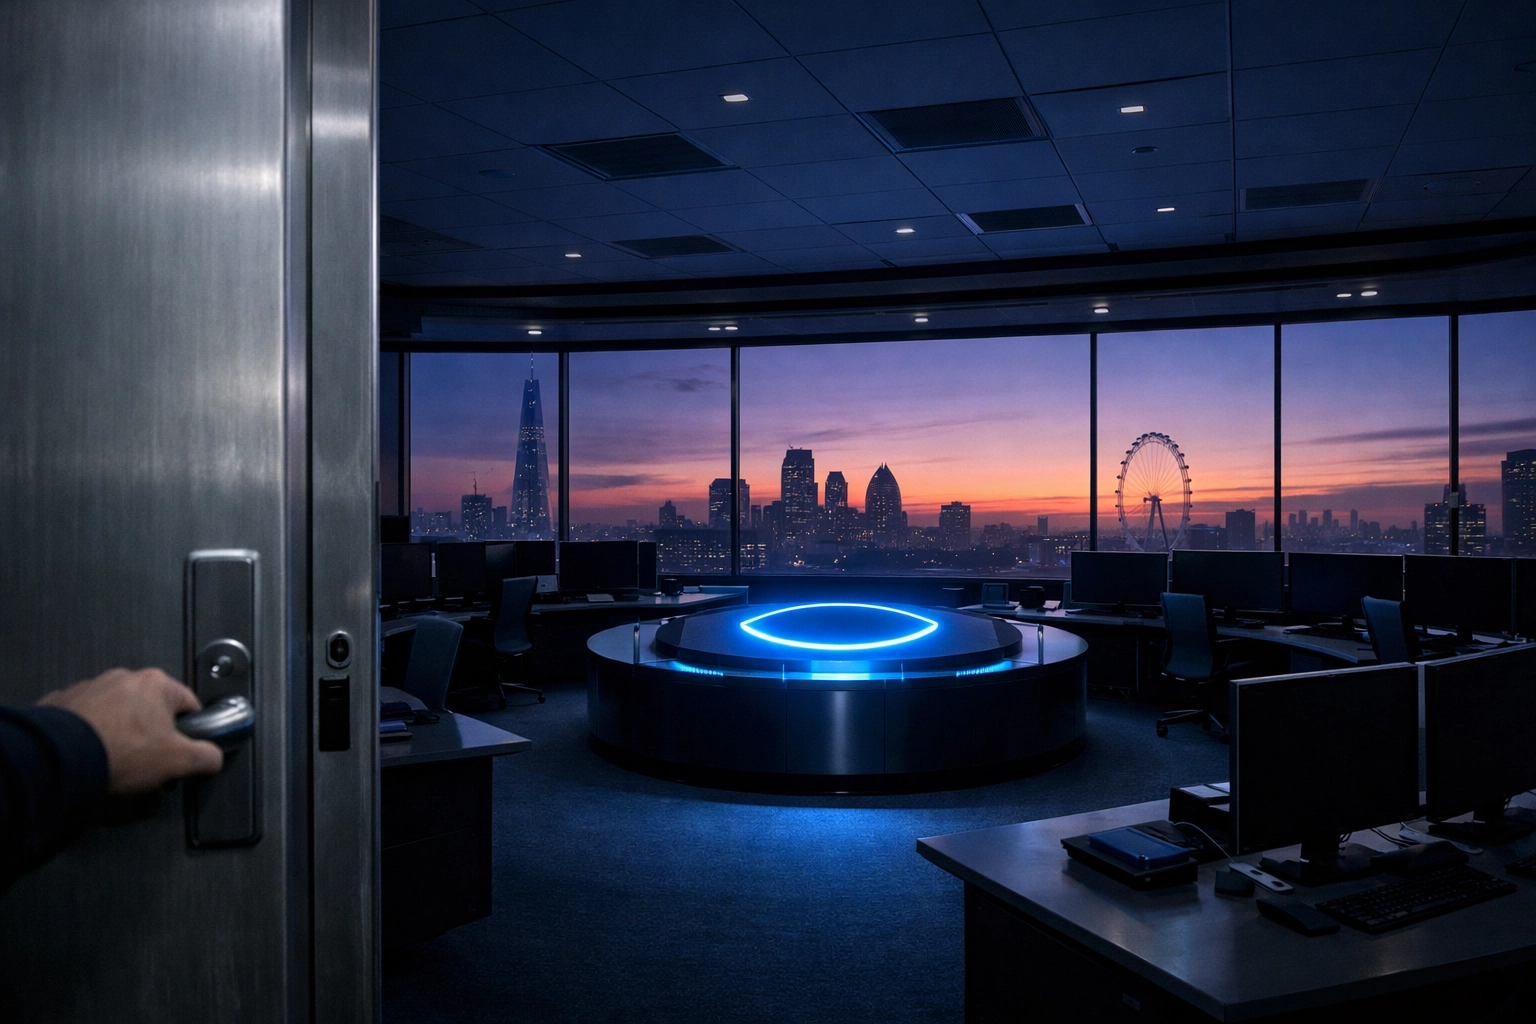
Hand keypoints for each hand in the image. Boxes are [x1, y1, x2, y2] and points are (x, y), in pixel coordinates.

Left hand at [39, 668, 223, 793]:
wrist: (59, 760)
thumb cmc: (116, 753)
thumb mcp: (178, 761)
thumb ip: (206, 756)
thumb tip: (212, 758)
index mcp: (157, 684)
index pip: (190, 704)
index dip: (190, 732)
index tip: (183, 750)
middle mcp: (123, 679)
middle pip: (151, 709)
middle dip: (152, 736)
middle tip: (148, 763)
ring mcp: (90, 688)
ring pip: (117, 714)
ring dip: (120, 734)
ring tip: (116, 764)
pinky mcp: (63, 703)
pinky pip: (86, 720)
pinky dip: (90, 736)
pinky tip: (91, 757)